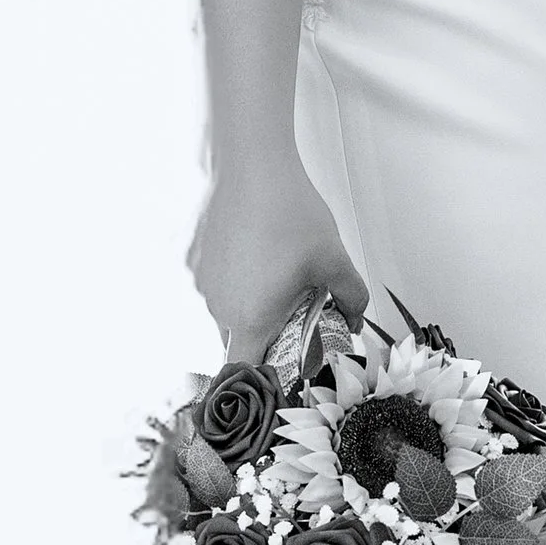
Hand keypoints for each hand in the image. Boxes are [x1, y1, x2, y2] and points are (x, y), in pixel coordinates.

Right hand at [188, 158, 368, 361]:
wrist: (251, 165)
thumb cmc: (290, 212)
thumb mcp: (333, 258)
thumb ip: (351, 296)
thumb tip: (354, 317)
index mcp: (251, 318)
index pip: (245, 372)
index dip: (260, 379)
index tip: (277, 373)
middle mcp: (217, 307)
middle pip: (239, 339)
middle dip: (265, 332)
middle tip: (291, 307)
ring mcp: (200, 283)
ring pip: (226, 309)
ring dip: (248, 302)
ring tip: (273, 268)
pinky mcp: (191, 259)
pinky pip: (212, 281)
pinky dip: (232, 276)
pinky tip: (253, 247)